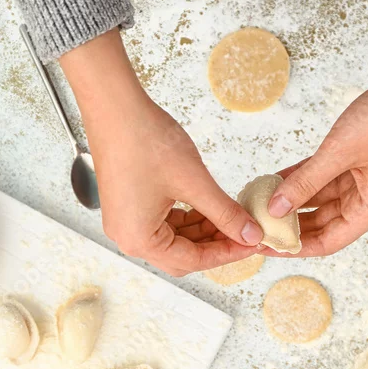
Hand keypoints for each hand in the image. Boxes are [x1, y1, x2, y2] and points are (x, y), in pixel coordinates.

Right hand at [60, 31, 261, 275]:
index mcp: (140, 240)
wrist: (115, 108)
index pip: (193, 260)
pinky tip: (210, 208)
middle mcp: (128, 238)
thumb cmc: (145, 141)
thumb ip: (225, 213)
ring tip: (233, 218)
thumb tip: (250, 235)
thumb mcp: (195, 182)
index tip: (253, 243)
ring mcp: (126, 222)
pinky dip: (189, 220)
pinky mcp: (130, 207)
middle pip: (183, 256)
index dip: (227, 253)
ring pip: (175, 241)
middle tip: (246, 234)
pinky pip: (165, 224)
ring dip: (204, 232)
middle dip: (216, 245)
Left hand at [267, 0, 367, 256]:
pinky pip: (325, 175)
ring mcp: (365, 178)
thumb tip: (275, 209)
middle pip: (322, 223)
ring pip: (321, 198)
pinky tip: (276, 177)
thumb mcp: (339, 152)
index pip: (327, 242)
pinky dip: (303, 177)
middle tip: (255, 222)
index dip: (294, 248)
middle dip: (289, 223)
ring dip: (293, 198)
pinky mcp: (360, 158)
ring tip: (259, 198)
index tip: (264, 246)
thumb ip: (305, 183)